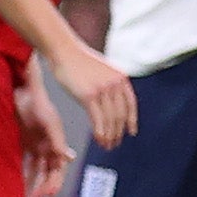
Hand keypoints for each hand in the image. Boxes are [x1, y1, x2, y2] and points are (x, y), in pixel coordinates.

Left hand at [11, 59, 77, 196]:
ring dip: (35, 184)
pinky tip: (18, 185)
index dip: (56, 181)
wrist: (18, 89)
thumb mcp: (48, 119)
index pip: (59, 167)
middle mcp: (48, 145)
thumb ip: (57, 138)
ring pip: (37, 171)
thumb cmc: (36, 101)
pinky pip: (25, 163)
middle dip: (45, 187)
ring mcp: (35, 145)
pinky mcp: (23, 143)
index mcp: (57, 141)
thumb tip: (68, 158)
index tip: (48, 194)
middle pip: (49, 172)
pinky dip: (23, 175)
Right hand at [48, 37, 135, 151]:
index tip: (131, 132)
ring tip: (106, 145)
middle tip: (114, 144)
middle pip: (120, 115)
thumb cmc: (80, 62)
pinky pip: (98, 119)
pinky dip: (100, 132)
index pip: (130, 104)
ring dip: (109, 135)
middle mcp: (115, 84)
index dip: (131, 120)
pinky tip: (99, 139)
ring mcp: (102, 89)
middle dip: (118, 132)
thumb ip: (111, 83)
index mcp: (121, 78)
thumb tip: (114, 101)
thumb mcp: (103, 70)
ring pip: (110, 119)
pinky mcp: (88, 95)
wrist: (64, 51)